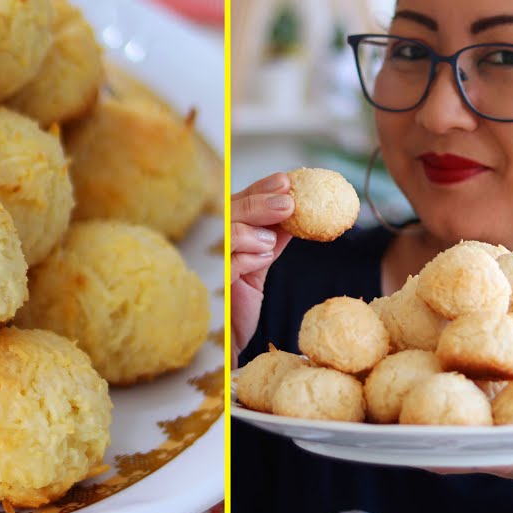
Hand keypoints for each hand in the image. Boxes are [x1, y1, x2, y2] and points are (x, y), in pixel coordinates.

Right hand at [230, 172, 295, 360]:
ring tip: (272, 238)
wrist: (231, 332)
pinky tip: (265, 257)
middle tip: (288, 203)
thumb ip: (275, 235)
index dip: (262, 187)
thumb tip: (297, 212)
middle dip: (261, 203)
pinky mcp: (217, 284)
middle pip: (232, 210)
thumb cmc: (243, 296)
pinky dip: (249, 257)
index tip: (285, 180)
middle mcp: (217, 241)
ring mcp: (215, 261)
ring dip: (254, 229)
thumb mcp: (263, 259)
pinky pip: (231, 264)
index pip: (243, 199)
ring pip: (229, 233)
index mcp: (229, 230)